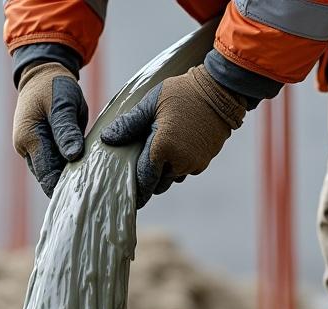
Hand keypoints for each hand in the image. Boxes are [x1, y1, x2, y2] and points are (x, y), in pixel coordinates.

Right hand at [13, 62, 88, 196]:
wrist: (42, 75)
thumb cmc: (54, 86)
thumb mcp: (64, 104)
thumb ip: (67, 130)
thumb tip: (73, 156)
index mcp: (29, 139)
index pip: (47, 174)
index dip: (64, 187)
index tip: (86, 197)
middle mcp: (27, 149)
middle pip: (49, 177)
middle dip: (69, 186)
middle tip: (95, 194)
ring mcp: (32, 150)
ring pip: (52, 173)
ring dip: (70, 177)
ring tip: (94, 186)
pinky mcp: (41, 149)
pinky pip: (56, 164)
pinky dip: (70, 168)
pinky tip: (88, 172)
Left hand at [100, 65, 245, 207]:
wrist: (220, 91)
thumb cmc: (182, 93)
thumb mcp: (151, 103)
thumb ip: (129, 124)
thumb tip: (107, 139)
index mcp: (162, 148)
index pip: (144, 180)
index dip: (137, 191)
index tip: (131, 199)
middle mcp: (179, 162)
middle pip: (158, 183)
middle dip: (150, 179)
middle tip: (141, 169)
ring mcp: (194, 163)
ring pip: (173, 177)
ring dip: (165, 171)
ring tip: (161, 152)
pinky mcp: (205, 161)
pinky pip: (187, 170)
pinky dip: (179, 164)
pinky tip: (177, 146)